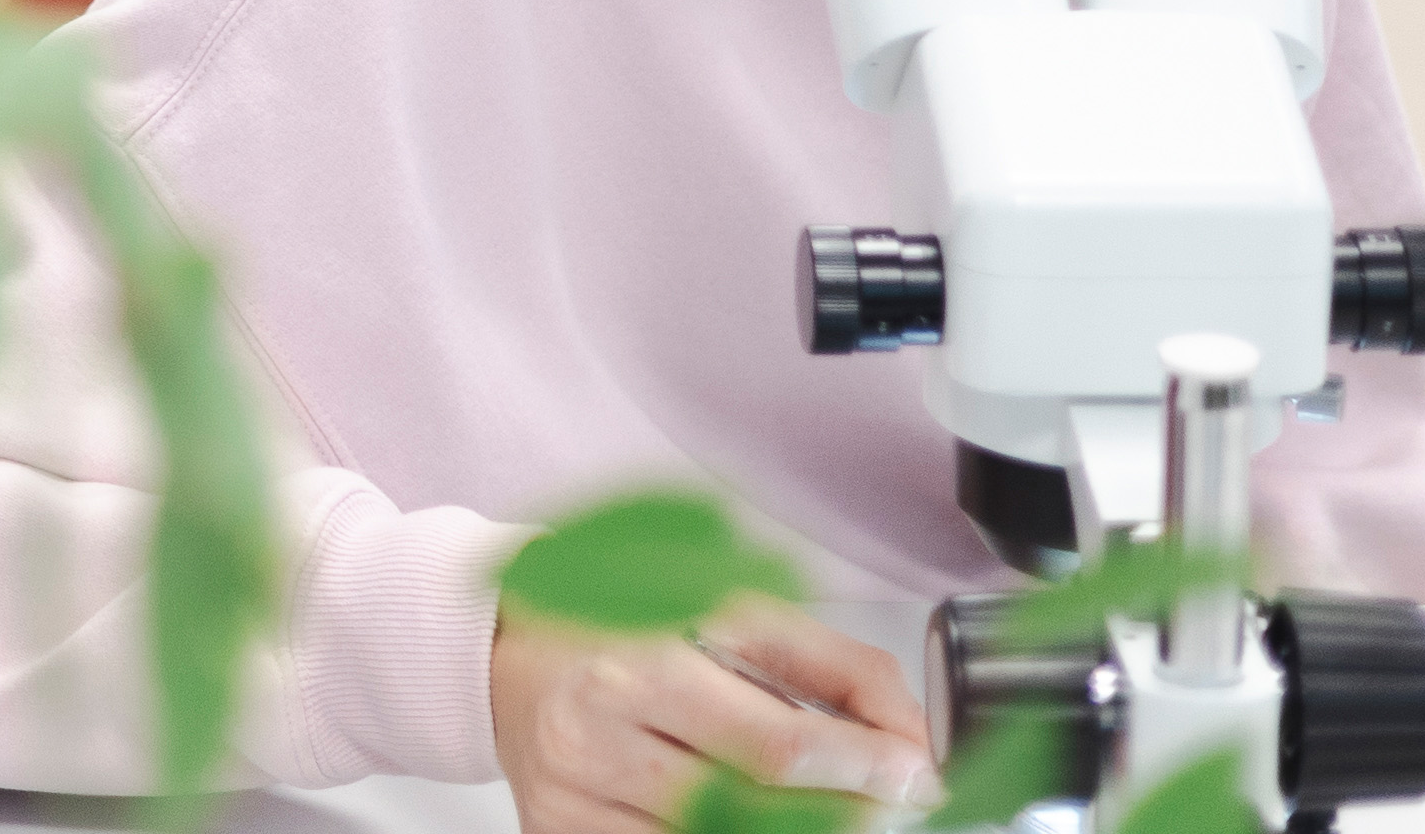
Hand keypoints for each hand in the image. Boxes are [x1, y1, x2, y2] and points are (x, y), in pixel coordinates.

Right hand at [488, 599, 939, 833]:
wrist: (507, 655)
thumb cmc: (629, 625)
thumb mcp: (731, 613)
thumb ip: (833, 668)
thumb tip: (911, 736)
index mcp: (640, 661)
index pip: (775, 748)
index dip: (861, 770)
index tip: (916, 775)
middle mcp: (598, 734)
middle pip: (752, 811)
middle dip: (841, 810)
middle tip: (885, 798)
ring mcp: (576, 799)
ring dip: (791, 829)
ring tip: (818, 802)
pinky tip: (741, 815)